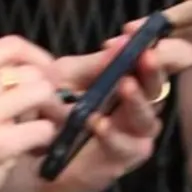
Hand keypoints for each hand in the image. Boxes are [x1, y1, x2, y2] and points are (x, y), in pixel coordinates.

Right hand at [0, 37, 63, 191]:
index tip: (47, 77)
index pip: (11, 45)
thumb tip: (36, 70)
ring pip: (42, 94)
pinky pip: (43, 129)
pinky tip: (32, 152)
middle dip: (48, 93)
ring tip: (36, 134)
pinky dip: (45, 142)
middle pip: (31, 72)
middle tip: (44, 116)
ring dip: (49, 116)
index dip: (39, 58)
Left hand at [3, 44, 167, 191]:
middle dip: (154, 71)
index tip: (138, 32)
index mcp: (131, 81)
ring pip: (147, 119)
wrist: (33, 148)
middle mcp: (140, 106)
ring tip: (124, 86)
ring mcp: (134, 135)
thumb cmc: (53, 105)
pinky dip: (112, 134)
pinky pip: (125, 147)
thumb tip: (121, 41)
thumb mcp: (68, 76)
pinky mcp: (122, 159)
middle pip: (158, 88)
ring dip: (137, 102)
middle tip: (146, 56)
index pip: (153, 62)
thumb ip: (95, 64)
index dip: (155, 46)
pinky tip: (98, 123)